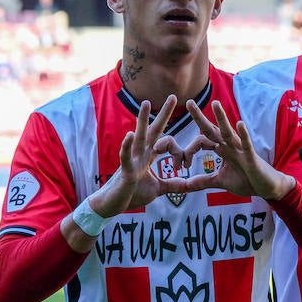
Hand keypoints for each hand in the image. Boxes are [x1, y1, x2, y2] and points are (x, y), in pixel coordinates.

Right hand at [91, 95, 188, 214]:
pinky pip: (125, 156)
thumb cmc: (131, 194)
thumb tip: (188, 184)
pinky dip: (127, 145)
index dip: (179, 152)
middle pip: (153, 130)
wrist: (113, 205)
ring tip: (146, 103)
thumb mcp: (157, 190)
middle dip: (163, 114)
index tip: (183, 166)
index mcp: (149, 156)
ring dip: (142, 120)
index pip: (167, 142)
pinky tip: (129, 134)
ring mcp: (132, 160)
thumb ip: (172, 185)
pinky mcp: (125, 170)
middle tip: (173, 96)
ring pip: (139, 136)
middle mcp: (141, 154)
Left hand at [157, 99, 293, 199]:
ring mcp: (240, 149)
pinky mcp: (251, 157)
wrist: (267, 188)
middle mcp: (229, 146)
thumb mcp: (220, 182)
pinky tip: (239, 124)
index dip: (189, 150)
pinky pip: (247, 144)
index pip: (201, 141)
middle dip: (200, 117)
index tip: (181, 164)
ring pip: (228, 131)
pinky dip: (243, 134)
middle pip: (211, 129)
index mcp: (221, 150)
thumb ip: (203, 181)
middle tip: (188, 103)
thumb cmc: (246, 180)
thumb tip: (186, 185)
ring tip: (215, 103)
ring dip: (221, 118)